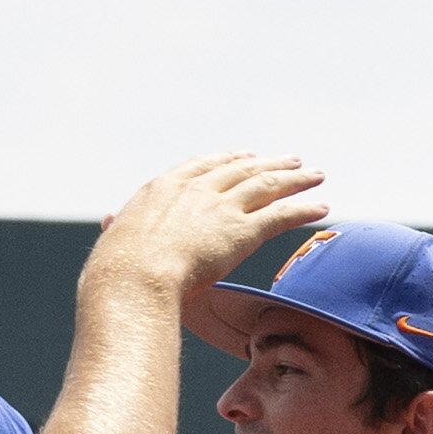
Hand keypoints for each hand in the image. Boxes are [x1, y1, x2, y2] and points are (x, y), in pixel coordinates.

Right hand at [85, 150, 325, 311]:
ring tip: (316, 175)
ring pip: (267, 185)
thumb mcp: (114, 239)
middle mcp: (196, 189)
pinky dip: (305, 209)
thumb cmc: (117, 269)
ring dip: (295, 179)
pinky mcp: (242, 231)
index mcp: (164, 188)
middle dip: (269, 164)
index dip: (229, 160)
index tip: (246, 157)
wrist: (133, 277)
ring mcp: (220, 207)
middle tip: (291, 161)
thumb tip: (110, 222)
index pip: (204, 166)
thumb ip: (119, 228)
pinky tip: (322, 207)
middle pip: (242, 169)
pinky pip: (282, 215)